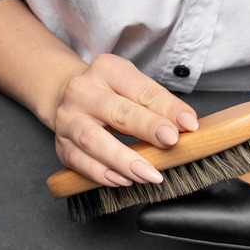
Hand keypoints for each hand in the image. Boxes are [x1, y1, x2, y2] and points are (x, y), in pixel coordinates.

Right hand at [53, 54, 198, 187]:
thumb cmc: (109, 93)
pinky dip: (102, 173)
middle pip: (117, 112)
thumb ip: (159, 105)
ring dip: (124, 159)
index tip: (189, 124)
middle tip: (170, 143)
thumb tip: (187, 124)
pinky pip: (79, 162)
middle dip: (147, 128)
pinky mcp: (61, 144)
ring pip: (93, 139)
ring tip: (149, 173)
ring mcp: (68, 119)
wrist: (67, 97)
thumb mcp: (134, 87)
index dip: (167, 108)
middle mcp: (82, 91)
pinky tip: (123, 180)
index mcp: (106, 69)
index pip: (141, 90)